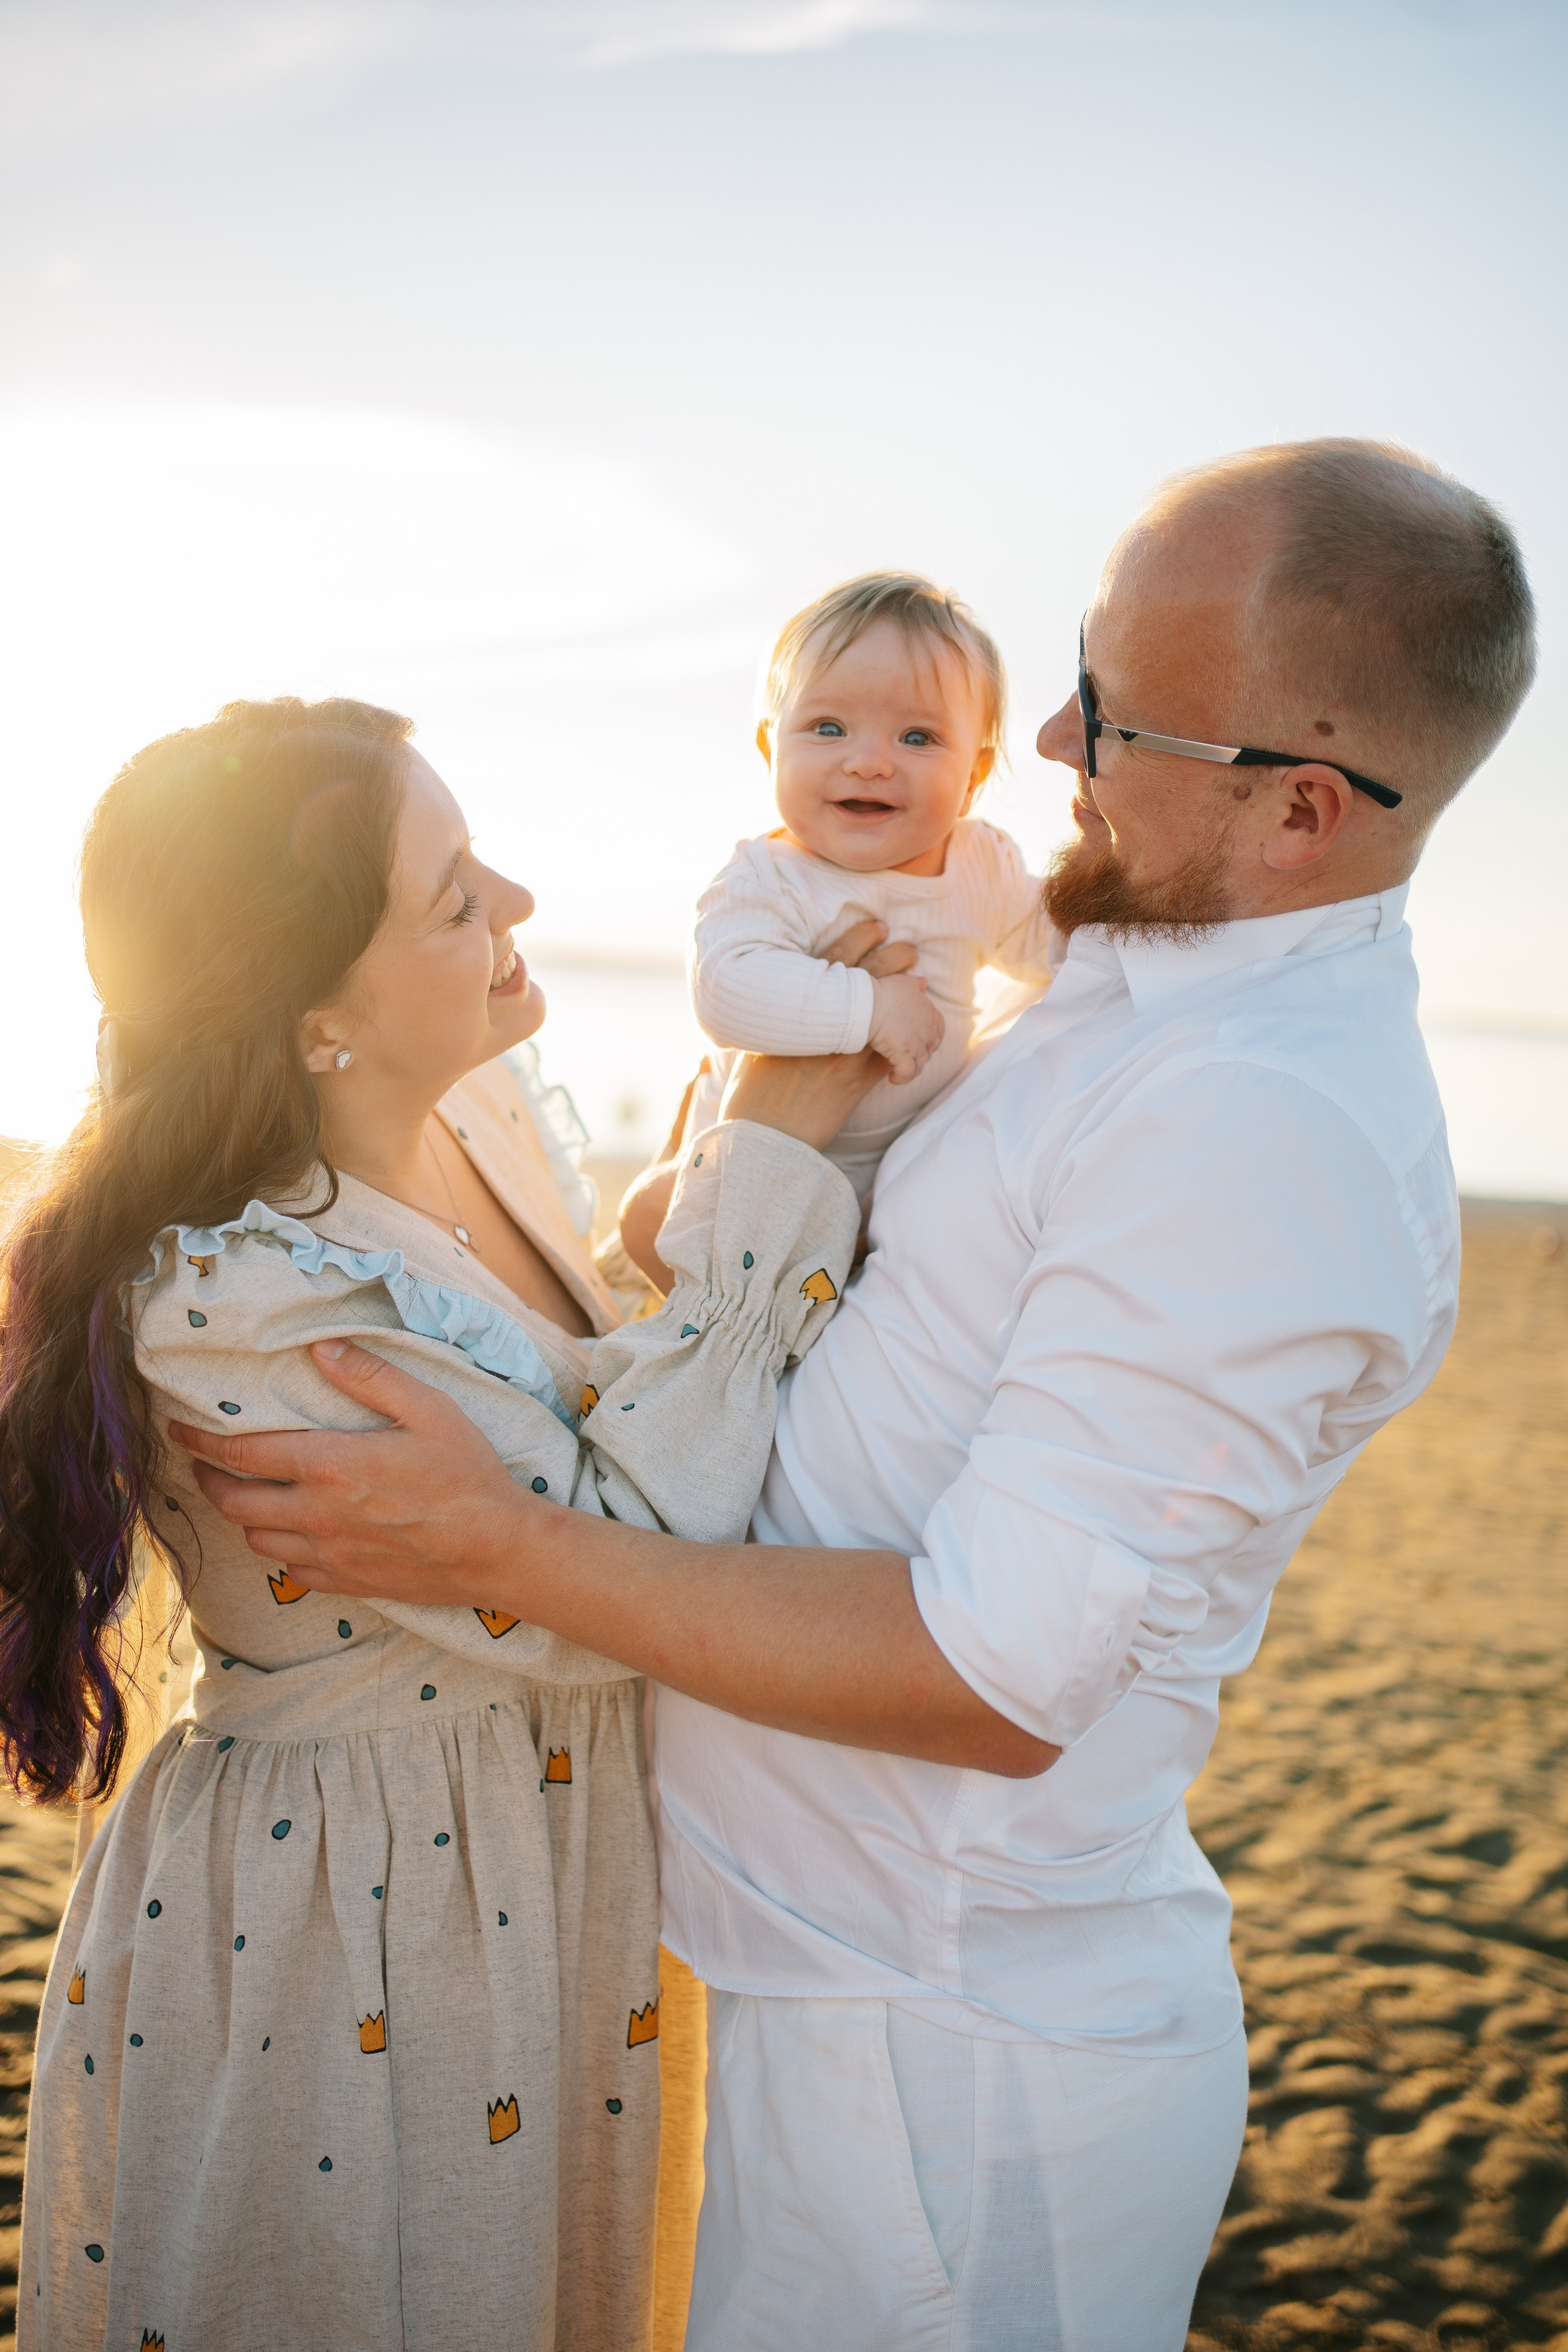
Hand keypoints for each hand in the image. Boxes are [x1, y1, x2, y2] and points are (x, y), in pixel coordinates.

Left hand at [168, 1339, 527, 1602]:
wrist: (497, 1549)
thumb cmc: (467, 1474)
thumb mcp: (428, 1409)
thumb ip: (370, 1377)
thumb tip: (319, 1349)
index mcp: (330, 1465)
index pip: (243, 1452)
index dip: (201, 1440)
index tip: (178, 1429)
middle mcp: (318, 1513)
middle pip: (234, 1502)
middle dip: (207, 1480)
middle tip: (201, 1464)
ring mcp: (329, 1552)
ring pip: (256, 1539)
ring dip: (241, 1517)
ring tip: (243, 1496)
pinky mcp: (347, 1581)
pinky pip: (291, 1570)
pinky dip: (279, 1550)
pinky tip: (291, 1535)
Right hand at [712, 913, 921, 1144]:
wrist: (761, 1140)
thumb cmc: (749, 1099)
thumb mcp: (753, 1051)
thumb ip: (770, 1028)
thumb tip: (772, 1013)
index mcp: (792, 1010)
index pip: (829, 962)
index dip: (857, 941)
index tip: (876, 927)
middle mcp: (820, 1025)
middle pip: (864, 981)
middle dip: (890, 961)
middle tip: (907, 947)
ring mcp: (842, 1052)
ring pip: (884, 1015)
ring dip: (905, 997)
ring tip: (921, 982)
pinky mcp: (856, 1083)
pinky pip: (889, 1055)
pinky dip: (904, 1042)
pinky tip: (917, 1035)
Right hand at [868, 972, 944, 1084]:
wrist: (868, 1002)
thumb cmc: (882, 991)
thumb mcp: (903, 981)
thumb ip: (916, 984)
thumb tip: (925, 982)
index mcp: (930, 1012)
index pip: (939, 1030)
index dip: (931, 1040)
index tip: (920, 1045)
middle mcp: (928, 1029)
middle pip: (929, 1049)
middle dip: (919, 1055)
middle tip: (904, 1059)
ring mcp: (917, 1043)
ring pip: (919, 1064)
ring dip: (910, 1070)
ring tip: (898, 1072)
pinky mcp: (904, 1054)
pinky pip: (907, 1073)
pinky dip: (901, 1078)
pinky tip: (892, 1079)